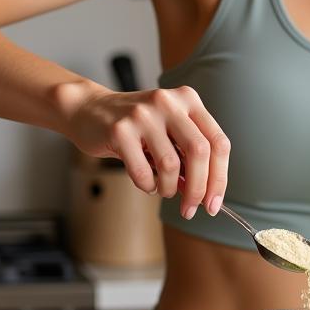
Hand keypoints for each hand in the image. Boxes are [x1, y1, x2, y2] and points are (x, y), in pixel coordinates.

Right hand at [65, 84, 229, 220]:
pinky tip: (146, 182)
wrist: (89, 110)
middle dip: (198, 189)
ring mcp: (143, 115)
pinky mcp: (119, 130)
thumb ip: (189, 155)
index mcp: (188, 100)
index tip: (214, 203)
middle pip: (199, 152)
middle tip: (191, 209)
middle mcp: (168, 102)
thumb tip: (206, 194)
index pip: (218, 142)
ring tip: (162, 189)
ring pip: (171, 165)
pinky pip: (142, 172)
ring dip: (169, 188)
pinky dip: (148, 186)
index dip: (220, 178)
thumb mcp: (169, 130)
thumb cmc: (136, 127)